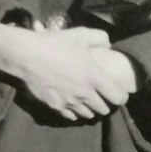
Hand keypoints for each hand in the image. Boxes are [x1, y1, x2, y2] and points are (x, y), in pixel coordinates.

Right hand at [0, 23, 135, 119]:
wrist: (28, 56)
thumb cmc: (56, 44)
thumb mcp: (81, 34)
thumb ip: (100, 38)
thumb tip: (108, 45)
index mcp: (95, 77)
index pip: (118, 97)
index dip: (122, 97)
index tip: (120, 93)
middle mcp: (85, 94)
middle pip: (104, 109)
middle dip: (106, 104)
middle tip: (103, 97)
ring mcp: (70, 102)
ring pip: (88, 114)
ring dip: (91, 109)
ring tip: (88, 102)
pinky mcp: (56, 107)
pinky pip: (71, 117)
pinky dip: (74, 112)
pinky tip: (72, 105)